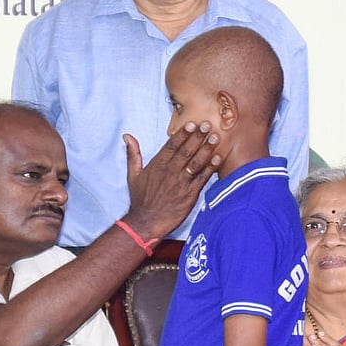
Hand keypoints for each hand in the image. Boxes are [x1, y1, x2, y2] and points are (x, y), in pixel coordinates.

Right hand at [123, 122, 220, 239]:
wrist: (146, 222)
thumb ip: (133, 154)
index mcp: (157, 165)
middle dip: (198, 136)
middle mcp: (170, 172)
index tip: (192, 123)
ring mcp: (181, 183)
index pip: (172, 145)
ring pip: (196, 162)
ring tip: (215, 137)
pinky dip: (210, 168)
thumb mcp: (133, 175)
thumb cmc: (140, 200)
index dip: (183, 134)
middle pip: (186, 151)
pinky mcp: (190, 194)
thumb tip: (127, 136)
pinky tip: (218, 158)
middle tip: (208, 124)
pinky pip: (202, 178)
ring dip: (206, 149)